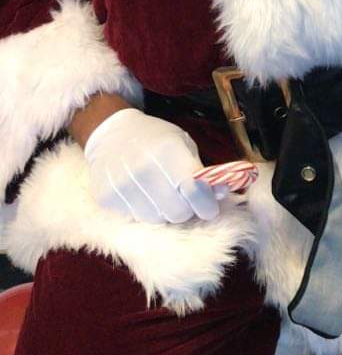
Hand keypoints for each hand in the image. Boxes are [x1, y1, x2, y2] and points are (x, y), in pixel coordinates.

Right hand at [83, 108, 223, 223]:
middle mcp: (144, 169)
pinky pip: (135, 219)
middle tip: (184, 199)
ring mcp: (123, 186)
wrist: (111, 134)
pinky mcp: (107, 198)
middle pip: (177, 212)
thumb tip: (222, 194)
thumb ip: (200, 170)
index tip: (210, 208)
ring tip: (160, 193)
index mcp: (168, 151)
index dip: (207, 205)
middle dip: (186, 209)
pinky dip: (144, 211)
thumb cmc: (154, 138)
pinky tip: (141, 194)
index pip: (194, 191)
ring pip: (157, 219)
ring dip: (164, 211)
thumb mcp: (182, 144)